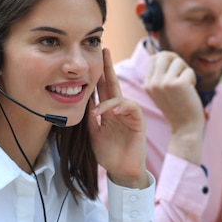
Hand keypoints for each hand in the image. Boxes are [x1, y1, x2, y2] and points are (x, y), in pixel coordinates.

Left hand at [89, 48, 147, 188]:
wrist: (122, 171)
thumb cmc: (108, 154)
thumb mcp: (93, 133)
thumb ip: (90, 116)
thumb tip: (82, 99)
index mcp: (107, 110)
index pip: (102, 88)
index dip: (97, 74)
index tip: (92, 58)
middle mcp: (118, 109)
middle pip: (113, 84)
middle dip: (108, 68)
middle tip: (104, 50)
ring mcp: (128, 115)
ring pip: (120, 96)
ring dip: (109, 99)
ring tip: (98, 111)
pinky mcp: (138, 122)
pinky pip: (131, 108)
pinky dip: (121, 108)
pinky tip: (112, 112)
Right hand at [144, 51, 204, 163]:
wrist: (185, 127)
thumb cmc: (178, 107)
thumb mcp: (163, 91)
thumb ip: (161, 74)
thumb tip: (165, 54)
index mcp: (147, 84)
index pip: (155, 58)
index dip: (168, 61)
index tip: (175, 72)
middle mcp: (153, 83)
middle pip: (165, 55)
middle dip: (177, 61)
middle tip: (183, 74)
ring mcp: (164, 83)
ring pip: (178, 61)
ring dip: (186, 71)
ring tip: (187, 85)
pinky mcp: (178, 84)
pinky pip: (189, 71)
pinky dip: (193, 79)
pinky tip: (191, 91)